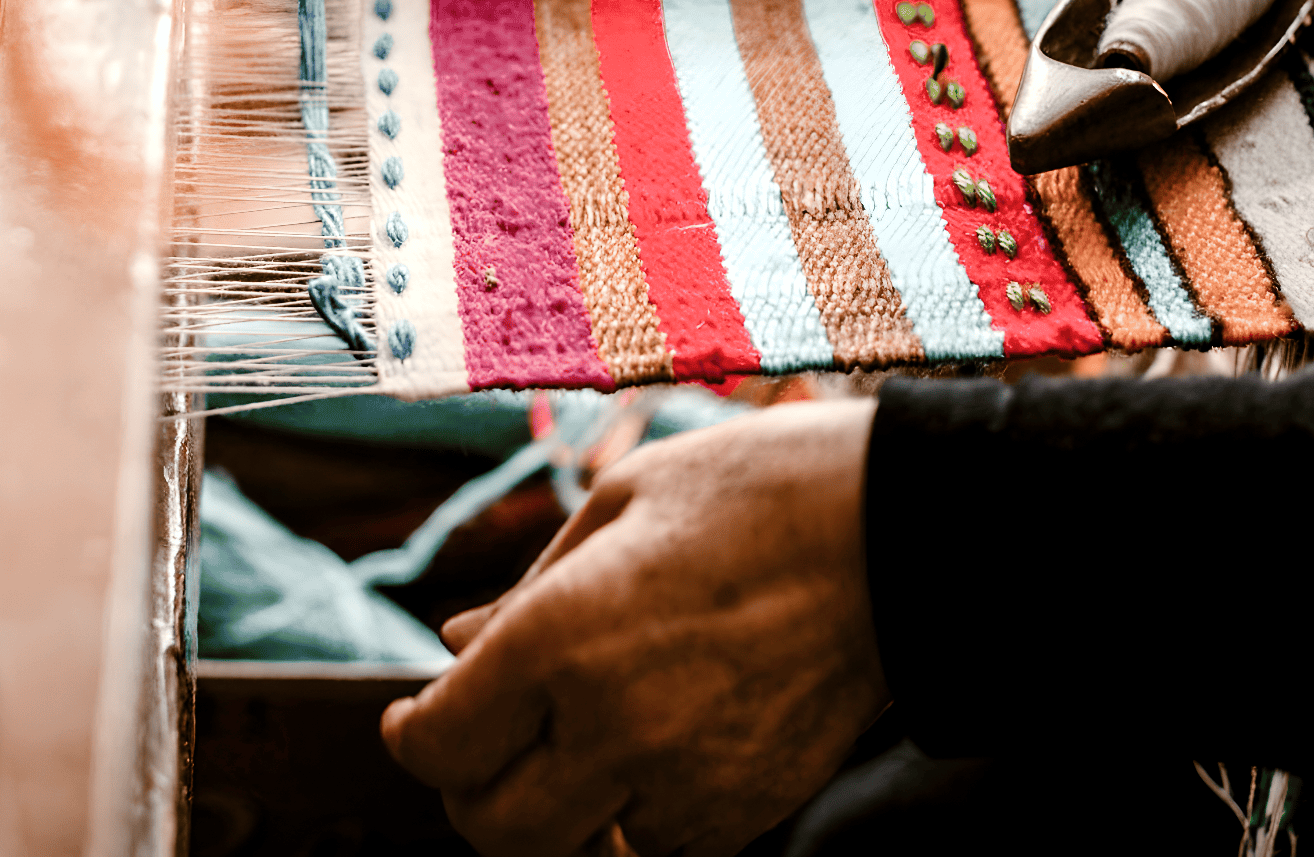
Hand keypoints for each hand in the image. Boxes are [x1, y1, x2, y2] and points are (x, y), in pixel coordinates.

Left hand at [380, 399, 886, 856]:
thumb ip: (526, 593)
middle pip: (493, 828)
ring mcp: (686, 780)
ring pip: (575, 852)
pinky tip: (645, 757)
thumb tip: (455, 649)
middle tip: (481, 745)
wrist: (901, 535)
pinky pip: (658, 850)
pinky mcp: (746, 809)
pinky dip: (633, 821)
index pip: (440, 746)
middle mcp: (614, 725)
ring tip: (567, 752)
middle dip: (471, 792)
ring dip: (555, 815)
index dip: (412, 735)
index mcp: (564, 637)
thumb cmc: (756, 493)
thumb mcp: (621, 506)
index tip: (415, 716)